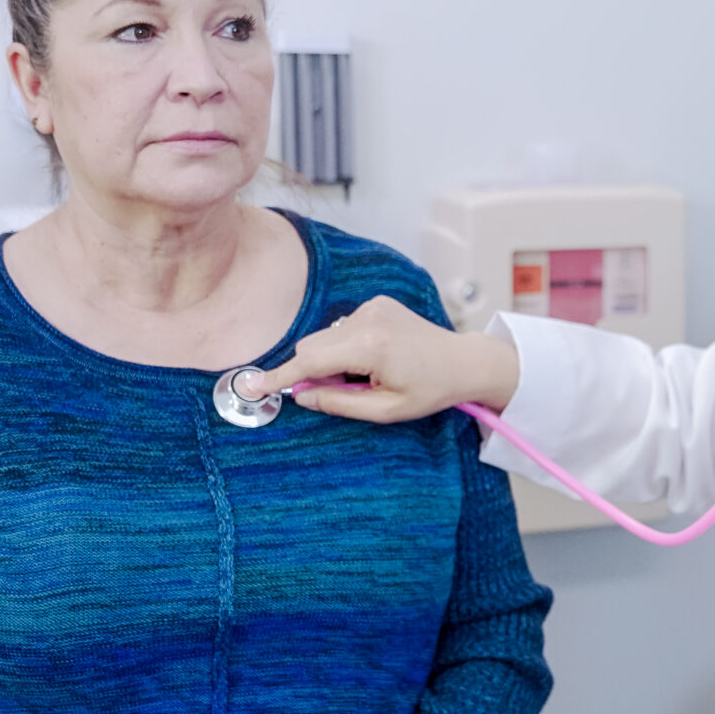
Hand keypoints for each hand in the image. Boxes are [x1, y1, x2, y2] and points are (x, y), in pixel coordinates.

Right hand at [255, 296, 518, 423]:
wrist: (462, 361)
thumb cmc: (429, 390)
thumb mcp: (385, 410)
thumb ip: (339, 403)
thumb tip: (302, 396)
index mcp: (371, 347)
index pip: (311, 362)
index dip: (280, 377)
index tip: (251, 386)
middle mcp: (367, 319)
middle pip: (311, 347)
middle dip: (312, 372)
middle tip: (339, 393)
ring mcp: (371, 307)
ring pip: (325, 338)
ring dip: (331, 360)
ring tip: (366, 376)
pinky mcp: (376, 303)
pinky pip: (342, 328)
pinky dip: (345, 347)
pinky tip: (373, 359)